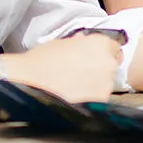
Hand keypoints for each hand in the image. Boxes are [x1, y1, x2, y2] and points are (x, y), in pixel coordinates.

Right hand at [0, 35, 120, 102]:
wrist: (28, 81)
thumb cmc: (41, 60)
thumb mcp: (62, 43)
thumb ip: (79, 42)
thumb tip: (84, 41)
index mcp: (100, 43)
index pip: (115, 47)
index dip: (104, 53)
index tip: (96, 58)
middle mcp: (108, 63)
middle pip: (112, 66)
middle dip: (100, 68)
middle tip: (83, 72)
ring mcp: (105, 84)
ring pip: (106, 83)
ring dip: (96, 84)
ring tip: (76, 85)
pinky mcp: (98, 102)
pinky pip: (99, 98)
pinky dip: (91, 97)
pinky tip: (75, 95)